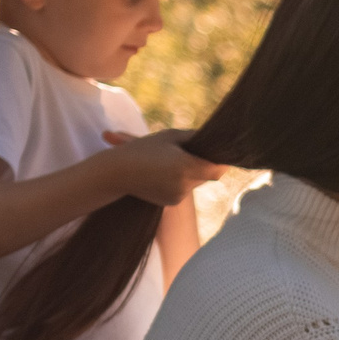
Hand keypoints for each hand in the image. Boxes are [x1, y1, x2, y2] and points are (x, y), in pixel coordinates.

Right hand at [101, 128, 222, 205]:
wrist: (117, 172)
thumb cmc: (143, 149)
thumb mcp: (169, 137)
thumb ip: (193, 137)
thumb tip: (212, 138)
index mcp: (186, 167)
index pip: (217, 170)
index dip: (222, 163)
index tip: (221, 154)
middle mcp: (185, 184)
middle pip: (207, 176)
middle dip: (204, 165)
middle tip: (194, 153)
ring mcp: (179, 195)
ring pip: (195, 183)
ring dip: (191, 173)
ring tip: (172, 161)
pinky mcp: (172, 202)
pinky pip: (184, 190)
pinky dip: (180, 181)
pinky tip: (164, 172)